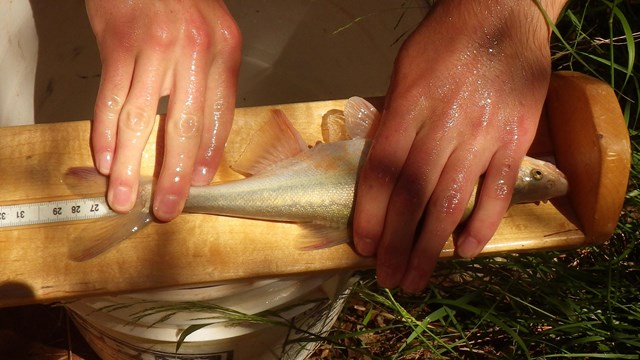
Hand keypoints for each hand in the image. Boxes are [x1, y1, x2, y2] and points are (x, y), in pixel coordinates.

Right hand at [86, 0, 240, 220]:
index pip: (220, 116)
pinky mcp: (118, 44)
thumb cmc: (181, 0)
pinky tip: (104, 159)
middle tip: (167, 207)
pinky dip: (103, 133)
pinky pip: (109, 98)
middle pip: (183, 125)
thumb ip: (211, 82)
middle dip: (173, 173)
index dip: (207, 155)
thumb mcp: (213, 33)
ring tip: (124, 196)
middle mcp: (193, 51)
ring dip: (129, 164)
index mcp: (223, 50)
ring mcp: (154, 47)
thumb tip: (202, 141)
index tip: (197, 184)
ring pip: (139, 118)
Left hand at [352, 0, 566, 291]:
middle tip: (387, 278)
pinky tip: (465, 251)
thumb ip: (392, 121)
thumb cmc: (444, 43)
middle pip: (412, 195)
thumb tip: (381, 169)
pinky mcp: (514, 140)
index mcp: (407, 107)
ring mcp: (480, 135)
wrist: (501, 15)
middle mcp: (441, 126)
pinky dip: (483, 224)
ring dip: (430, 245)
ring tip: (416, 278)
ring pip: (451, 200)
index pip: (381, 171)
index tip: (362, 246)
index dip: (369, 213)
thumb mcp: (403, 73)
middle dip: (396, 242)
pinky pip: (498, 190)